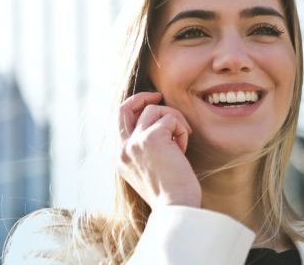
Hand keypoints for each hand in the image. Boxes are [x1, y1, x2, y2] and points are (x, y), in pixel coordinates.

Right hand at [117, 92, 201, 208]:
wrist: (175, 207)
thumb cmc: (170, 193)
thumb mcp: (149, 170)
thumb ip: (145, 149)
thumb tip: (157, 124)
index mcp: (120, 158)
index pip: (120, 122)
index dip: (135, 108)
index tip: (151, 105)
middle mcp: (123, 149)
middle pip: (125, 107)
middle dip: (143, 97)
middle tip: (159, 96)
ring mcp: (135, 142)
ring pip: (155, 110)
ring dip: (174, 120)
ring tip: (181, 141)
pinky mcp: (152, 138)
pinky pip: (171, 118)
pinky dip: (181, 130)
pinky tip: (183, 149)